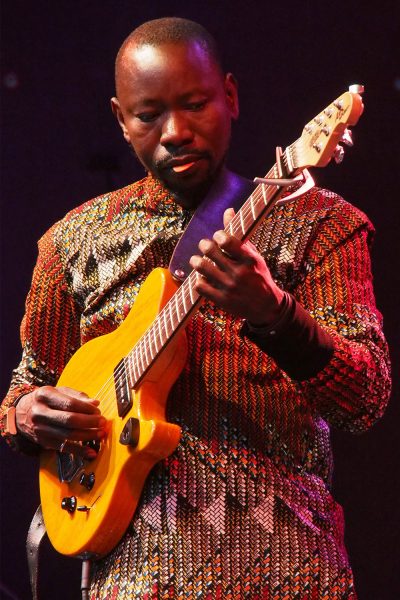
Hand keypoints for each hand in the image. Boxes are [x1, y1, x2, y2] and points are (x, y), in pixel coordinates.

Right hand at [15, 386, 106, 457]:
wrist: (23, 412)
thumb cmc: (47, 400)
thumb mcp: (59, 391)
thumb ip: (77, 396)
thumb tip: (95, 403)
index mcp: (44, 395)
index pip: (69, 403)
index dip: (86, 408)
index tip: (98, 411)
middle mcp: (39, 412)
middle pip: (69, 420)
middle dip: (89, 422)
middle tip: (102, 423)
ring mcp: (40, 428)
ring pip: (68, 435)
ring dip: (88, 436)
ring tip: (100, 434)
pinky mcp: (43, 441)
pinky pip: (63, 448)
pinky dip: (79, 451)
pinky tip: (91, 452)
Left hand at [189, 208, 284, 324]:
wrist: (266, 307)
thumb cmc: (259, 276)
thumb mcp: (253, 255)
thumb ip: (239, 235)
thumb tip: (229, 211)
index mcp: (248, 260)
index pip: (227, 241)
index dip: (218, 235)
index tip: (218, 236)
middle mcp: (238, 273)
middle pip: (210, 251)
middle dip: (204, 245)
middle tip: (205, 246)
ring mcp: (228, 287)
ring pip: (201, 267)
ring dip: (196, 261)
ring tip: (197, 260)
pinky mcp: (221, 300)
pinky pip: (199, 286)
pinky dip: (199, 280)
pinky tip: (203, 278)